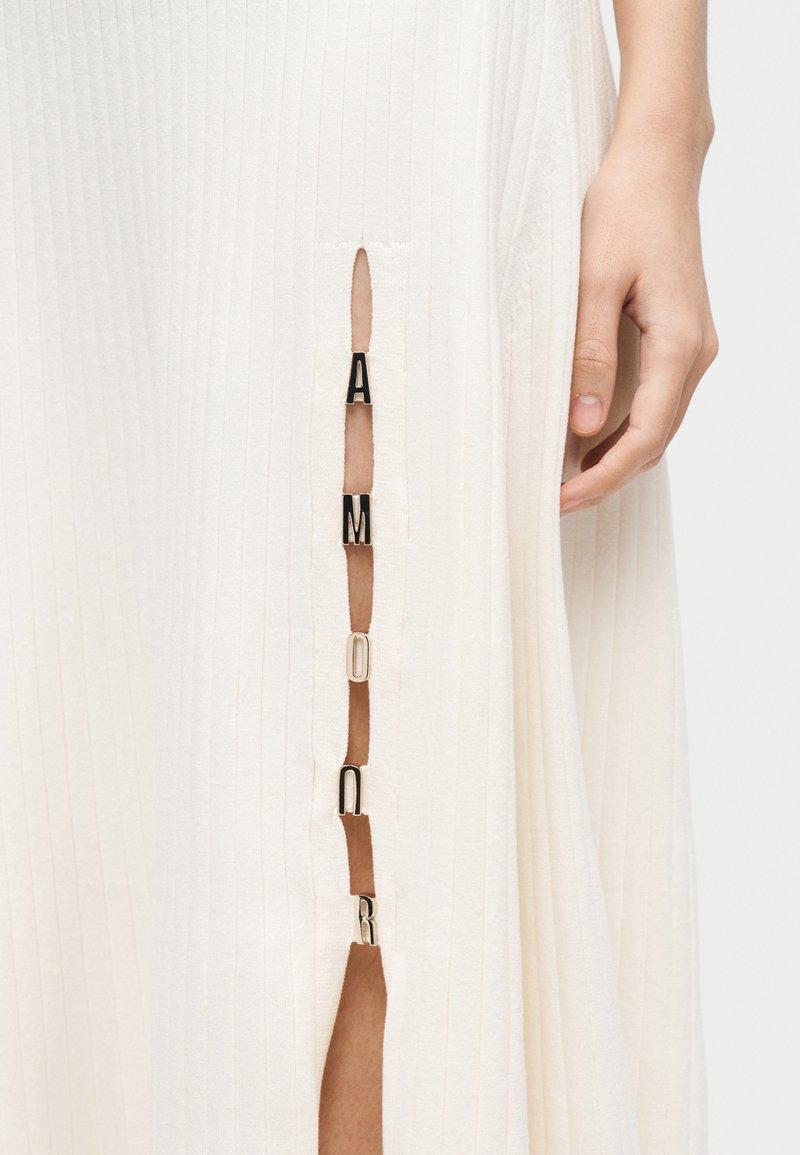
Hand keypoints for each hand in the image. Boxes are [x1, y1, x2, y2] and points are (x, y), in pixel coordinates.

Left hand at [560, 127, 717, 515]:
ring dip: (617, 457)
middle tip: (556, 501)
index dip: (603, 477)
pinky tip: (588, 435)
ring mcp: (691, 346)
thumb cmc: (624, 211)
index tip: (561, 500)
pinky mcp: (678, 337)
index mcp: (679, 344)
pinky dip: (624, 428)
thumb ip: (590, 355)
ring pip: (657, 424)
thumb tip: (584, 425)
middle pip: (655, 440)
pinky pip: (656, 400)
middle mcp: (695, 352)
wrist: (657, 163)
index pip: (644, 437)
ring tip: (566, 477)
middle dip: (608, 478)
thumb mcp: (594, 282)